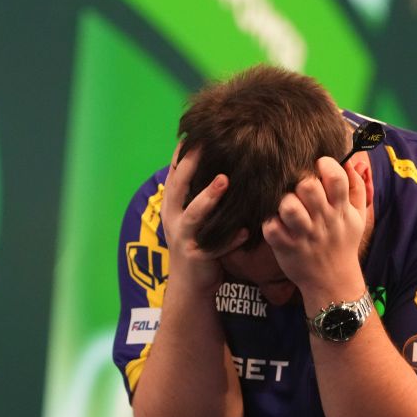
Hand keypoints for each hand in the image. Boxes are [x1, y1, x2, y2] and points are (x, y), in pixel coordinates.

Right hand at [161, 143, 246, 294]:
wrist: (190, 285)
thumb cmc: (197, 242)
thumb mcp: (192, 214)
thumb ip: (198, 191)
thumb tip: (215, 162)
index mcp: (172, 205)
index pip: (174, 174)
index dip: (181, 153)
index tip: (194, 131)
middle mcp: (173, 219)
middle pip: (179, 188)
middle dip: (190, 166)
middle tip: (204, 145)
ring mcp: (183, 238)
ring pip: (194, 216)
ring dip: (208, 198)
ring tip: (224, 181)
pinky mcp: (197, 257)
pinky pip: (215, 247)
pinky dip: (230, 239)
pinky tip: (244, 230)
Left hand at [263, 156, 367, 306]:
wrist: (333, 282)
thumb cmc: (342, 243)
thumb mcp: (358, 217)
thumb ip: (357, 187)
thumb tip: (349, 160)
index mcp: (340, 210)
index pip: (336, 177)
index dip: (326, 165)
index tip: (320, 167)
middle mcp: (323, 221)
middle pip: (308, 187)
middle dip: (301, 182)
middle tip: (299, 190)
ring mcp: (303, 235)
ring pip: (288, 206)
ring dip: (284, 202)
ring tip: (287, 207)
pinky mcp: (286, 248)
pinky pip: (271, 228)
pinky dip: (270, 223)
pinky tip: (276, 223)